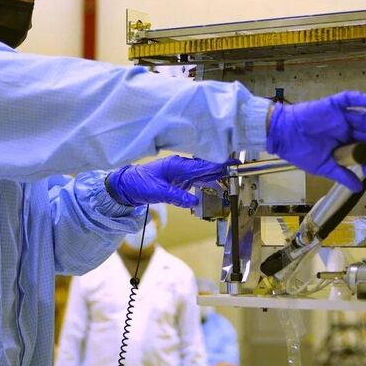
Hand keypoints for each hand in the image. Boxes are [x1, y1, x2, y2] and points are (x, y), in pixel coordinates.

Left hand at [106, 156, 235, 207]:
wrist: (126, 186)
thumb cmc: (139, 184)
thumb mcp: (158, 192)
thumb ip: (177, 196)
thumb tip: (194, 200)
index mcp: (177, 165)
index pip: (202, 165)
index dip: (219, 165)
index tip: (233, 164)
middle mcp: (181, 167)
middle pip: (206, 167)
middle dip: (222, 169)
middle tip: (238, 170)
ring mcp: (180, 172)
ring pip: (203, 173)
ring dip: (215, 176)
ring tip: (230, 179)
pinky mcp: (178, 180)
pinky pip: (196, 180)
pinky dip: (206, 182)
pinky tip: (214, 186)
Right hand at [266, 91, 365, 191]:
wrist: (281, 136)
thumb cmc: (300, 151)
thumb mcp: (323, 167)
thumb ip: (341, 175)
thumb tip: (358, 189)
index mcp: (344, 144)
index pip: (363, 151)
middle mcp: (345, 129)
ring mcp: (340, 116)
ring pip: (363, 118)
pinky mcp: (332, 105)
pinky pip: (347, 99)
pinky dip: (360, 99)